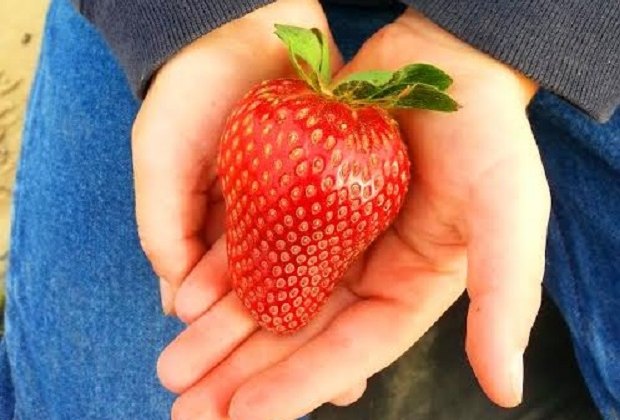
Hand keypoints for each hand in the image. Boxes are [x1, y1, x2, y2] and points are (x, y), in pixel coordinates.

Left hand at [157, 9, 550, 419]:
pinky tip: (185, 299)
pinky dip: (222, 271)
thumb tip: (506, 390)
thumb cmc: (486, 131)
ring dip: (221, 332)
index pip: (353, 348)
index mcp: (410, 285)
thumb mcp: (509, 209)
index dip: (302, 383)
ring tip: (174, 368)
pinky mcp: (299, 200)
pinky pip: (255, 241)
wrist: (441, 58)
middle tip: (190, 408)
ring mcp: (329, 235)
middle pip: (299, 332)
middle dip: (245, 371)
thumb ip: (505, 296)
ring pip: (268, 293)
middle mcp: (366, 269)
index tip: (246, 414)